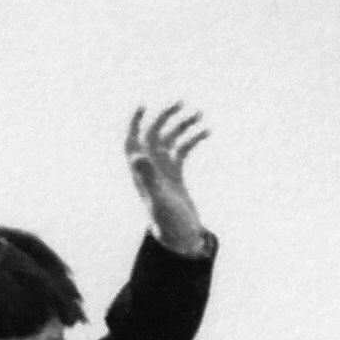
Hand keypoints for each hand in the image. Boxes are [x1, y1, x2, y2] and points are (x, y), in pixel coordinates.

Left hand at [126, 103, 213, 254]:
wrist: (181, 236)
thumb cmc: (168, 220)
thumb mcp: (158, 198)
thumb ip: (148, 177)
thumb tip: (138, 156)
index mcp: (141, 170)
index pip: (133, 139)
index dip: (135, 121)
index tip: (143, 105)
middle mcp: (150, 166)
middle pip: (154, 134)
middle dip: (166, 117)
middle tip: (181, 104)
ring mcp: (163, 169)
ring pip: (171, 139)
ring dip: (183, 126)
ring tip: (199, 115)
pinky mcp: (176, 174)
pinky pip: (183, 150)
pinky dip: (193, 140)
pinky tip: (206, 133)